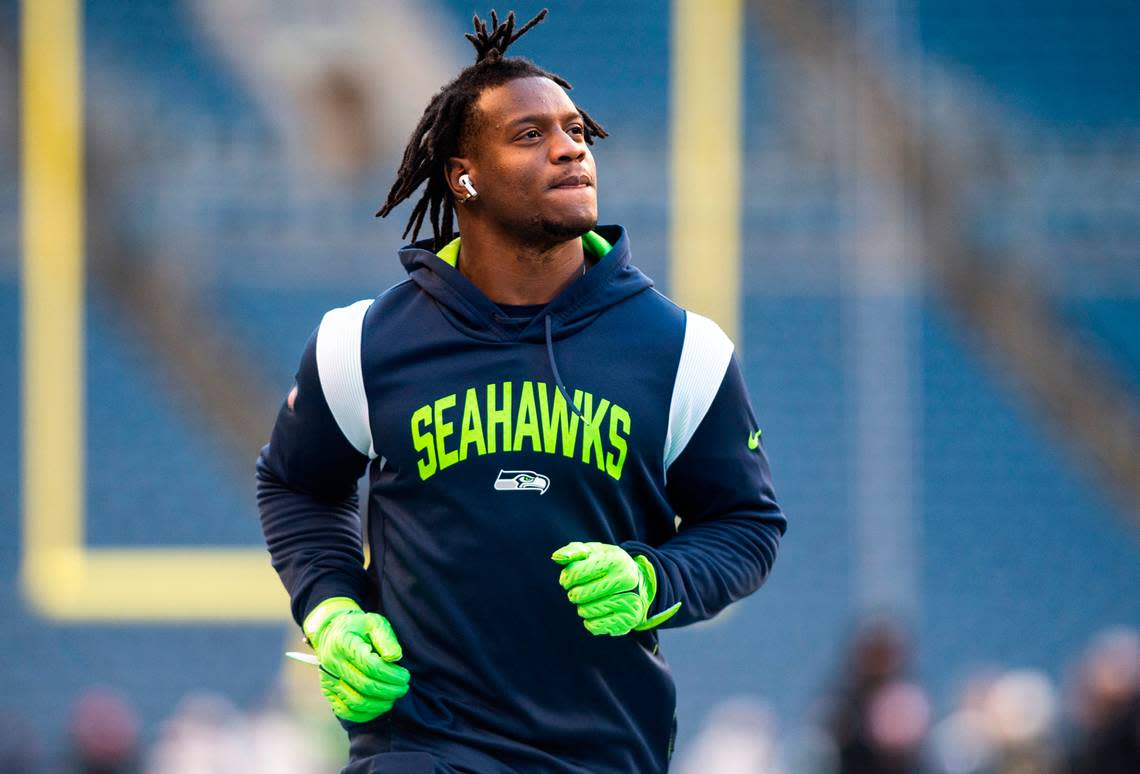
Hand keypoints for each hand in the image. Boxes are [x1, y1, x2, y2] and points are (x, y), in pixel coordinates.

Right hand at [303, 597, 409, 721]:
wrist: (332, 633)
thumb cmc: (358, 628)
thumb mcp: (374, 623)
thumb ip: (386, 638)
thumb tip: (395, 657)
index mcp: (344, 643)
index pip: (371, 666)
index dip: (391, 675)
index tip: (405, 676)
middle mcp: (333, 663)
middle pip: (365, 686)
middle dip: (389, 690)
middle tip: (403, 688)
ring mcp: (328, 680)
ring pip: (356, 702)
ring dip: (380, 704)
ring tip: (393, 697)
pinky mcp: (329, 692)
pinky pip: (345, 711)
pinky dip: (364, 714)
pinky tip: (379, 706)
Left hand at [551, 541, 657, 635]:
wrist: (639, 582)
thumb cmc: (608, 564)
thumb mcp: (594, 551)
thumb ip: (573, 551)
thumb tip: (557, 557)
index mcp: (617, 560)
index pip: (577, 573)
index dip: (567, 578)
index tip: (567, 579)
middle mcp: (626, 581)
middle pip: (579, 595)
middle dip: (573, 593)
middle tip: (578, 591)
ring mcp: (629, 602)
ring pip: (585, 611)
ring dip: (581, 607)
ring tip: (590, 600)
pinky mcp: (627, 621)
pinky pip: (594, 626)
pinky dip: (589, 620)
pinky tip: (596, 612)